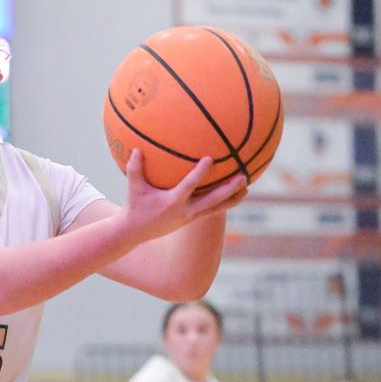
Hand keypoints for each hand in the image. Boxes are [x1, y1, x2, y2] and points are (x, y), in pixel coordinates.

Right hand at [118, 151, 246, 244]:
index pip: (190, 185)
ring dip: (232, 198)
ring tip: (246, 188)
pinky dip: (224, 203)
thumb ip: (134, 169)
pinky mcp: (192, 220)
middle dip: (229, 189)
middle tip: (243, 177)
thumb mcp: (134, 188)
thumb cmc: (135, 206)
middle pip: (213, 200)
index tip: (210, 159)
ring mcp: (190, 217)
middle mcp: (185, 211)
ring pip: (217, 208)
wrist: (135, 232)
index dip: (200, 173)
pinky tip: (234, 195)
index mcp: (172, 201)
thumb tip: (136, 149)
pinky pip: (213, 210)